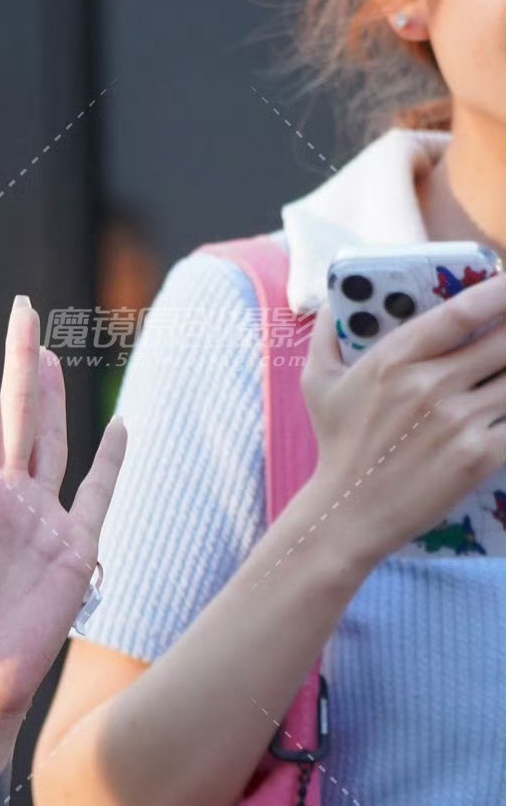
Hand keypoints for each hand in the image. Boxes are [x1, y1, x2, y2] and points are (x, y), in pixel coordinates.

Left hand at [0, 298, 125, 778]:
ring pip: (52, 440)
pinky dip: (110, 459)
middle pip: (15, 414)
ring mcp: (41, 521)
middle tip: (20, 309)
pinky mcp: (75, 550)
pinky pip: (98, 494)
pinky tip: (120, 424)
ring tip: (49, 351)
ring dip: (53, 395)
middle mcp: (4, 500)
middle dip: (16, 363)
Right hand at [296, 267, 505, 573]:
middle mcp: (430, 385)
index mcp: (395, 358)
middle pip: (503, 340)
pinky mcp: (478, 456)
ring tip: (501, 377)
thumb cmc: (337, 447)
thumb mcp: (318, 384)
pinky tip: (504, 411)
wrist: (346, 515)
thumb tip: (330, 300)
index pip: (464, 310)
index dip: (500, 290)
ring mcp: (458, 421)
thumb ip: (327, 335)